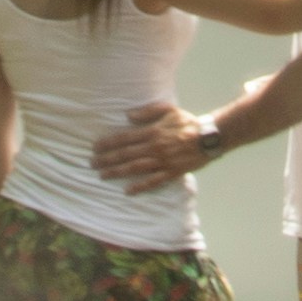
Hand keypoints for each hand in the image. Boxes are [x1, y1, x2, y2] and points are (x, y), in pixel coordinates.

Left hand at [95, 103, 213, 188]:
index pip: (125, 138)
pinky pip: (153, 181)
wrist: (209, 137)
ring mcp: (163, 161)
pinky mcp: (171, 172)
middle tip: (92, 164)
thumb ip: (148, 112)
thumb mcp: (168, 109)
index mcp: (152, 132)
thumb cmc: (187, 122)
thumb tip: (128, 116)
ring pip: (135, 168)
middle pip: (126, 154)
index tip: (95, 147)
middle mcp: (154, 147)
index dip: (108, 143)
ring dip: (117, 172)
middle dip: (107, 159)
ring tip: (103, 175)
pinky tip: (128, 191)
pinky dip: (140, 187)